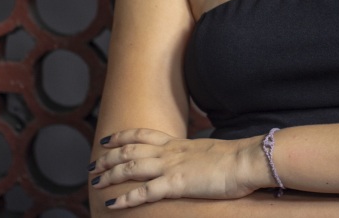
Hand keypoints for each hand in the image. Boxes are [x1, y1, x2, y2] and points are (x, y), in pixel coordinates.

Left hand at [90, 128, 268, 208]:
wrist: (245, 160)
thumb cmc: (235, 160)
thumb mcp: (209, 153)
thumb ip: (196, 156)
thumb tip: (194, 162)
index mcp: (178, 143)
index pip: (143, 135)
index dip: (122, 137)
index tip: (107, 140)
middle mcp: (170, 152)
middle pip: (130, 150)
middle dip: (108, 157)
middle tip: (92, 164)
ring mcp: (171, 167)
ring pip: (131, 167)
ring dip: (110, 175)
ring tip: (95, 182)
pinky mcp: (176, 184)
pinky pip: (144, 192)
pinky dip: (125, 198)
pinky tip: (112, 204)